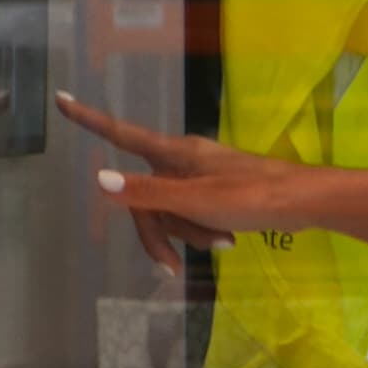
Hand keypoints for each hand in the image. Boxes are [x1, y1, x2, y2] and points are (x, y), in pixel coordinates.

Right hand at [52, 90, 296, 261]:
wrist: (305, 203)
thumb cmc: (251, 197)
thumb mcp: (194, 200)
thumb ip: (146, 193)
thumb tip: (98, 179)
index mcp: (174, 153)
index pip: (121, 134)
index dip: (90, 120)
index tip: (62, 98)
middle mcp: (182, 159)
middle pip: (145, 197)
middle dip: (159, 232)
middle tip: (172, 268)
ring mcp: (200, 176)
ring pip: (171, 210)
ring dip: (189, 235)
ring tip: (223, 243)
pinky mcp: (217, 192)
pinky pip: (193, 215)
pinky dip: (205, 232)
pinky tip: (229, 241)